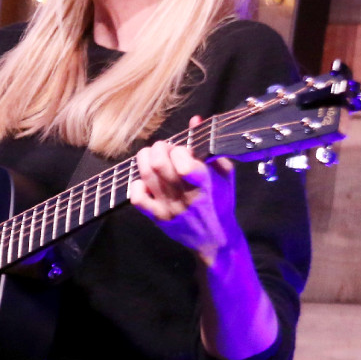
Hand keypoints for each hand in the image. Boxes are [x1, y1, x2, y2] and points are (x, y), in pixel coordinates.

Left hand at [128, 116, 239, 265]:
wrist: (214, 239)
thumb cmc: (221, 201)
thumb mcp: (223, 173)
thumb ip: (209, 147)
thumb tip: (195, 120)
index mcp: (205, 184)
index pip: (183, 163)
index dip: (179, 150)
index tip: (183, 149)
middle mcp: (185, 196)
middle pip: (158, 164)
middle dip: (159, 148)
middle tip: (164, 148)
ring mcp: (168, 207)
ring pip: (146, 175)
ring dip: (145, 159)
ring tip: (153, 156)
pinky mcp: (157, 218)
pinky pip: (137, 197)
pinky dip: (137, 183)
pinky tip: (146, 180)